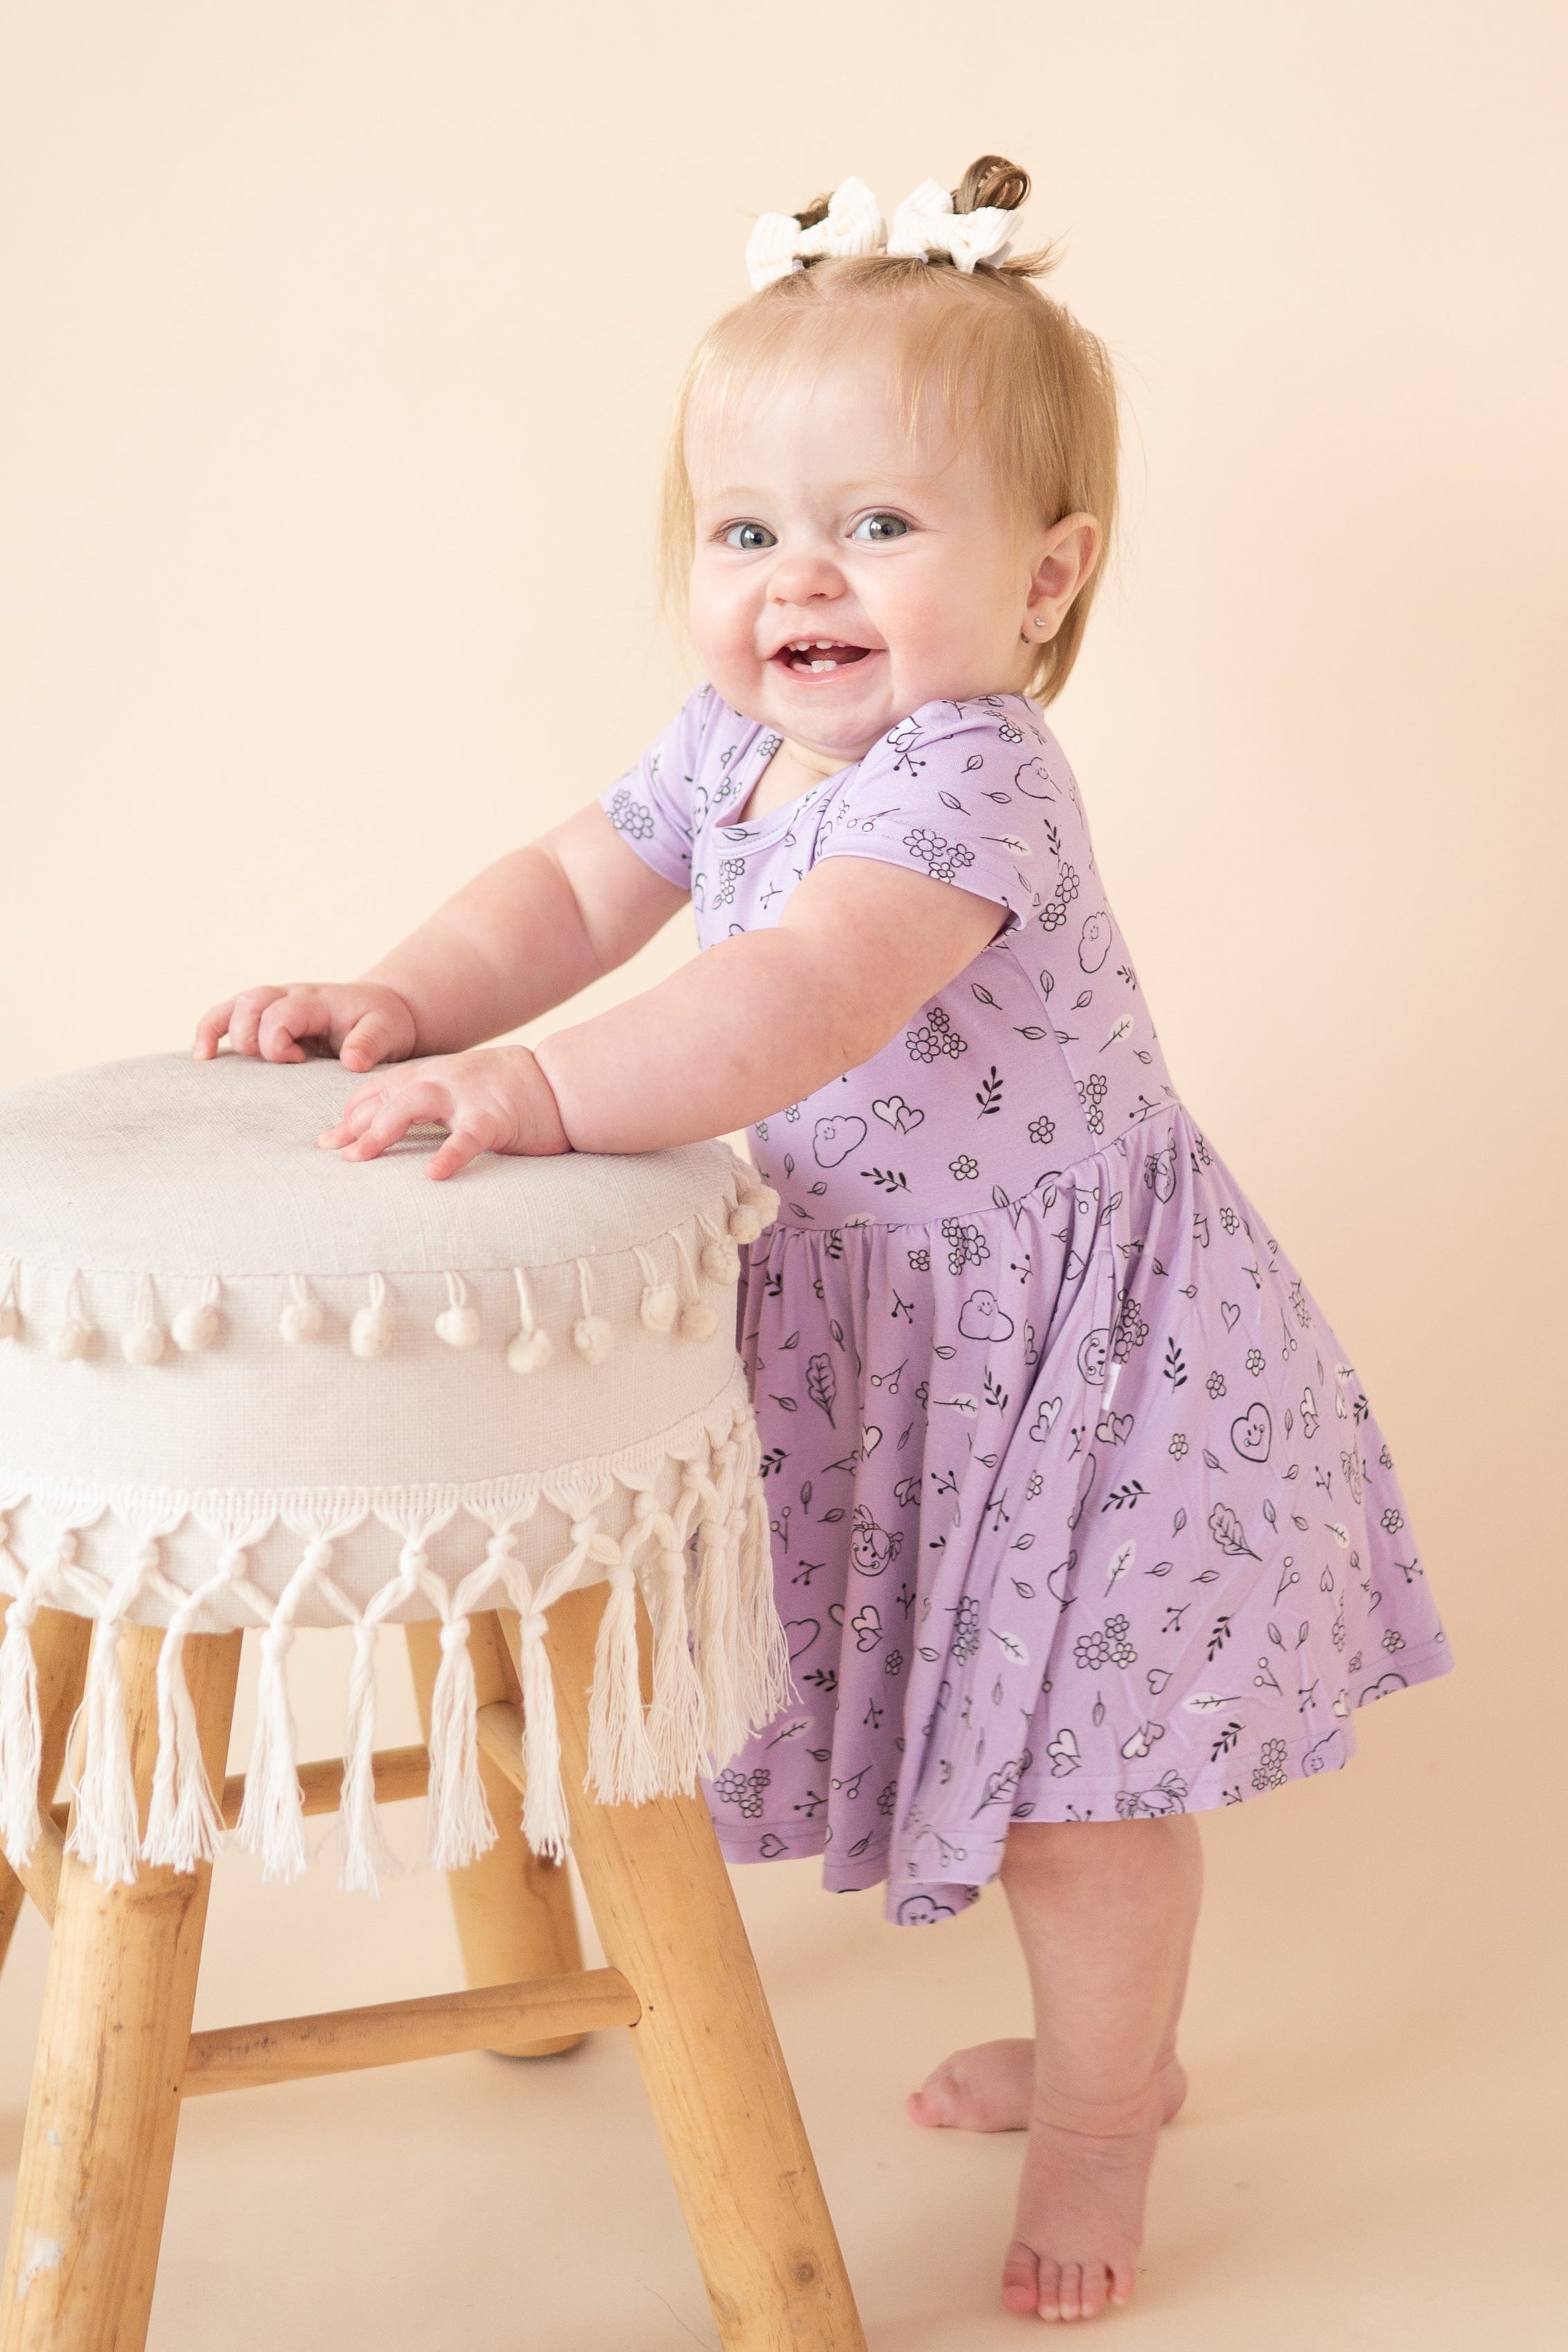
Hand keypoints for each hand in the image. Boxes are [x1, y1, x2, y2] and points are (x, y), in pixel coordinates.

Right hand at [193, 982, 417, 1070]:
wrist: (380, 1010)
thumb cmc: (382, 1022)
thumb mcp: (387, 1031)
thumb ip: (370, 1043)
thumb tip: (351, 1062)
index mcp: (316, 1000)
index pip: (281, 1015)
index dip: (278, 1043)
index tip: (300, 1062)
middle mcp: (289, 995)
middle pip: (250, 1005)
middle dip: (249, 1038)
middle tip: (270, 1064)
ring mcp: (274, 1002)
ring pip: (235, 1005)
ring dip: (219, 1030)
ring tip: (206, 1058)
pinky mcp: (265, 1014)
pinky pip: (228, 1014)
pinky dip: (210, 1030)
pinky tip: (202, 1054)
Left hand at [316, 1045, 570, 1179]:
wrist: (562, 1082)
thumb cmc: (509, 1092)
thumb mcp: (460, 1087)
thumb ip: (428, 1102)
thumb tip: (390, 1128)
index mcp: (432, 1075)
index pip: (379, 1088)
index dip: (351, 1112)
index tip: (329, 1138)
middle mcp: (442, 1080)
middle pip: (385, 1095)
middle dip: (354, 1123)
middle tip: (330, 1152)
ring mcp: (467, 1097)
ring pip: (413, 1104)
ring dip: (381, 1130)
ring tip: (357, 1157)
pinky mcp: (495, 1119)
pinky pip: (467, 1137)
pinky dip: (449, 1155)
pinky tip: (432, 1176)